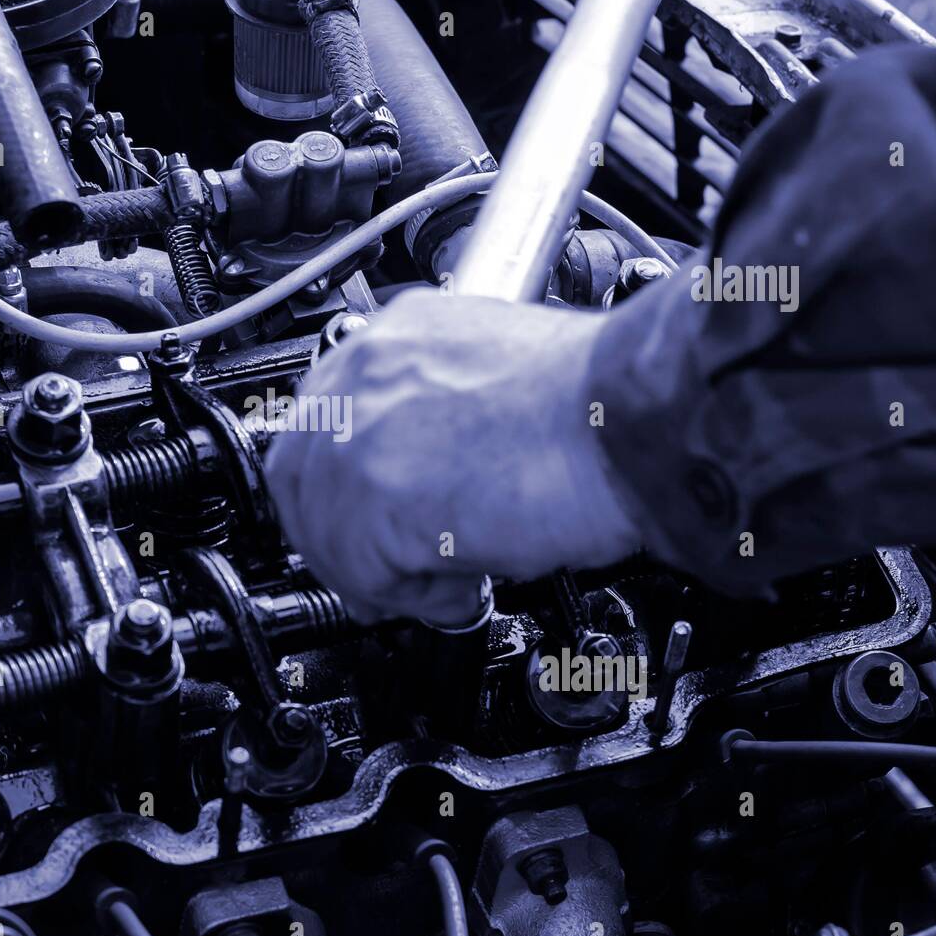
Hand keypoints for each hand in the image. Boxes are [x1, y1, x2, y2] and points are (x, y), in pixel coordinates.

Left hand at [265, 289, 640, 626]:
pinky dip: (414, 597)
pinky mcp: (376, 492)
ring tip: (446, 583)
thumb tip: (421, 487)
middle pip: (299, 477)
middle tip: (385, 578)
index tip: (357, 526)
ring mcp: (362, 430)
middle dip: (338, 539)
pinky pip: (363, 571)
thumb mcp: (494, 383)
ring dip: (380, 574)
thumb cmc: (599, 402)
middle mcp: (366, 372)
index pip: (319, 421)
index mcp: (396, 338)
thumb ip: (436, 421)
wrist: (636, 416)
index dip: (335, 489)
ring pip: (325, 530)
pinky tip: (463, 587)